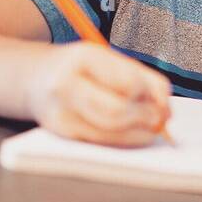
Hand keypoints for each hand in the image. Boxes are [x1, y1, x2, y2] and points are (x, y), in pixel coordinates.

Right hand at [27, 42, 171, 146]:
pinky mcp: (61, 134)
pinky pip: (101, 142)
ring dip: (138, 134)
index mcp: (83, 58)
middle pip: (117, 112)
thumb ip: (147, 80)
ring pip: (110, 133)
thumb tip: (166, 113)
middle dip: (146, 119)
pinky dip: (122, 139)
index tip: (158, 99)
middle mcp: (66, 85)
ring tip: (149, 126)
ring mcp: (59, 112)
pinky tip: (130, 132)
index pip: (128, 85)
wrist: (34, 78)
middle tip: (160, 120)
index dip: (149, 96)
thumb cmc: (84, 68)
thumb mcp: (113, 61)